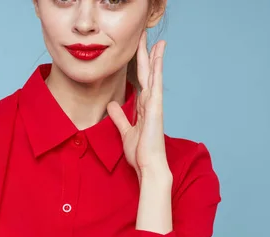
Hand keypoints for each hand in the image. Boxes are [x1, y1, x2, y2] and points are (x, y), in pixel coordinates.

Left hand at [108, 30, 167, 179]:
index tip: (138, 53)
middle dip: (146, 56)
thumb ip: (120, 117)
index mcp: (143, 108)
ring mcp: (154, 105)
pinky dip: (157, 69)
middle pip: (147, 74)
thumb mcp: (125, 131)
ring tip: (156, 40)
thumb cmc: (140, 152)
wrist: (148, 165)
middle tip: (145, 38)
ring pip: (154, 75)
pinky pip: (155, 83)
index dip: (140, 67)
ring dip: (154, 57)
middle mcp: (150, 104)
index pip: (141, 82)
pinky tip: (157, 56)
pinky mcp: (155, 108)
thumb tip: (112, 104)